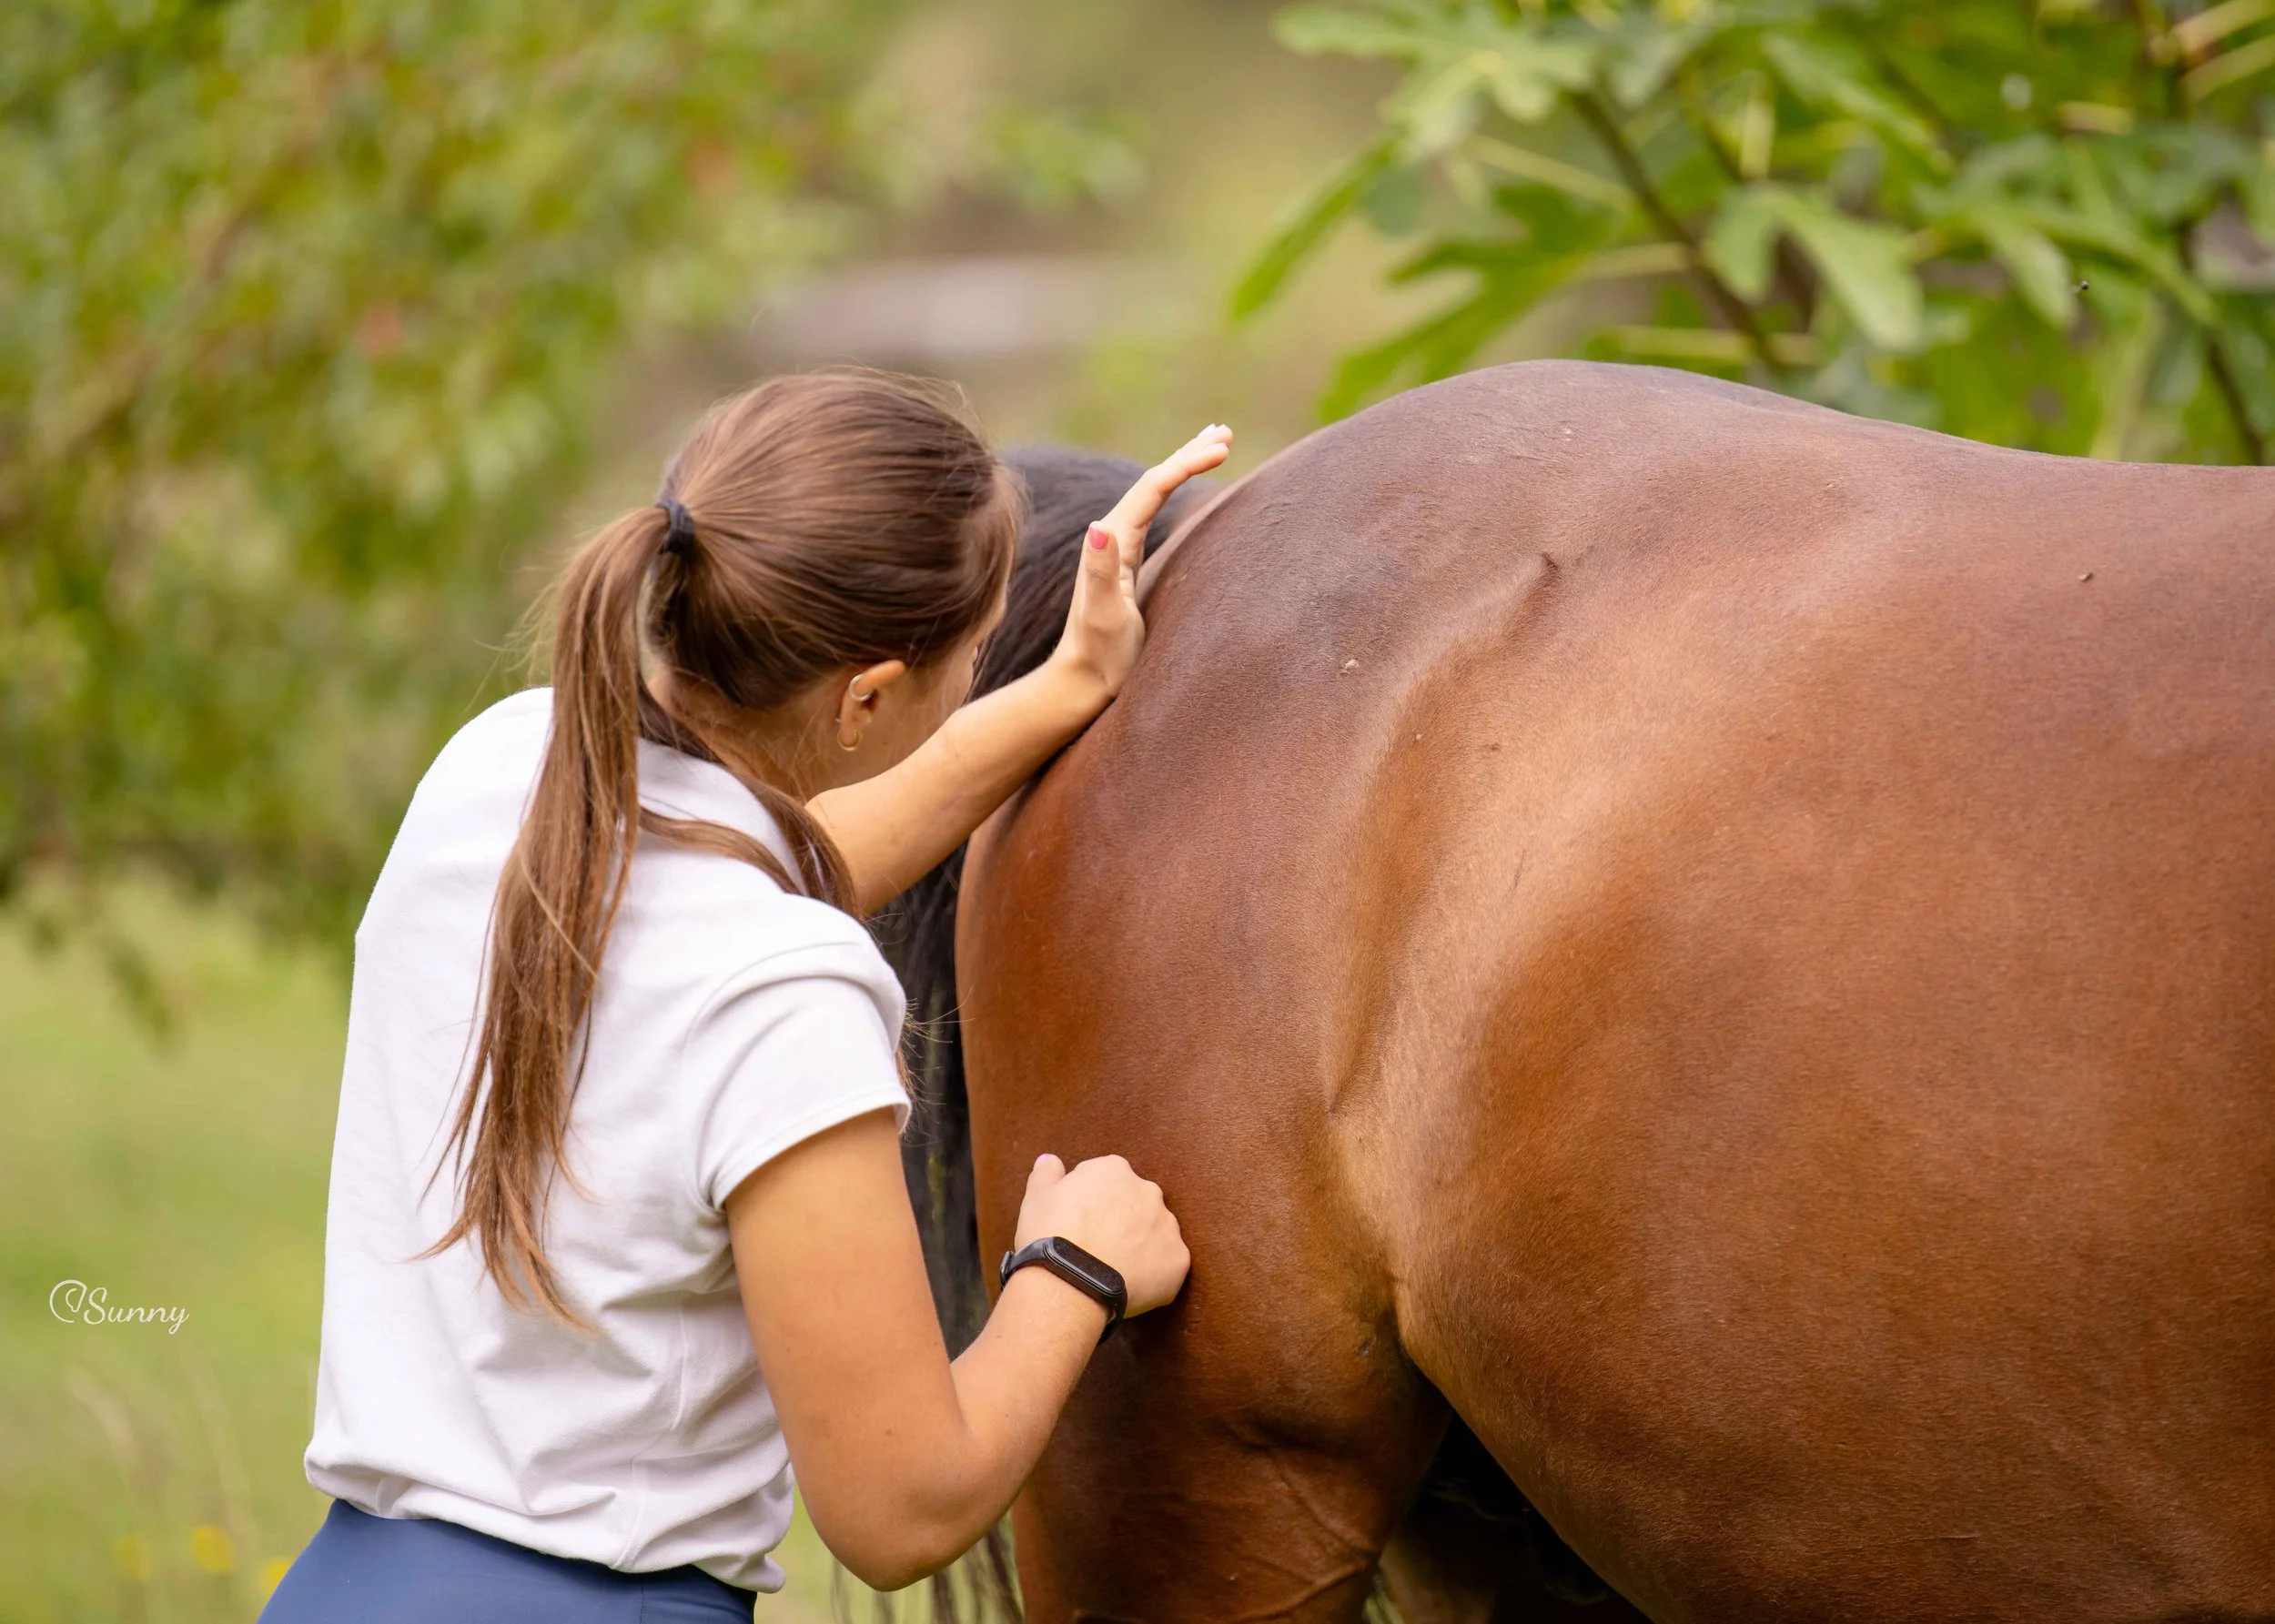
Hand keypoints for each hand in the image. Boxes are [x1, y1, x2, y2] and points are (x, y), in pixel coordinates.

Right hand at [1014, 1153, 1189, 1315]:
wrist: (1071, 1282)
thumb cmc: (1050, 1237)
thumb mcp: (1036, 1198)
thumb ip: (1047, 1174)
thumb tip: (1049, 1160)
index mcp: (1114, 1171)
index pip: (1108, 1181)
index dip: (1093, 1204)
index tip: (1080, 1223)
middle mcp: (1147, 1192)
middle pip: (1137, 1205)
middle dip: (1122, 1222)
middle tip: (1098, 1247)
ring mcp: (1167, 1225)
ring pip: (1155, 1234)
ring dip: (1141, 1247)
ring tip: (1114, 1270)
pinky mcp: (1178, 1260)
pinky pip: (1168, 1266)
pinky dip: (1154, 1276)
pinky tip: (1130, 1287)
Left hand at [1048, 424, 1232, 701]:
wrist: (1082, 684)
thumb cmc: (1098, 656)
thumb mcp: (1101, 616)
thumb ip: (1098, 572)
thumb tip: (1097, 527)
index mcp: (1112, 542)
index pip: (1153, 488)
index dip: (1186, 463)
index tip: (1223, 448)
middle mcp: (1112, 539)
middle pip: (1153, 483)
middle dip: (1188, 454)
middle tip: (1225, 432)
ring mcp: (1119, 551)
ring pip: (1154, 495)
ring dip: (1182, 468)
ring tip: (1212, 447)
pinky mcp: (1127, 565)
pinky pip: (1154, 515)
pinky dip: (1173, 494)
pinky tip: (1180, 494)